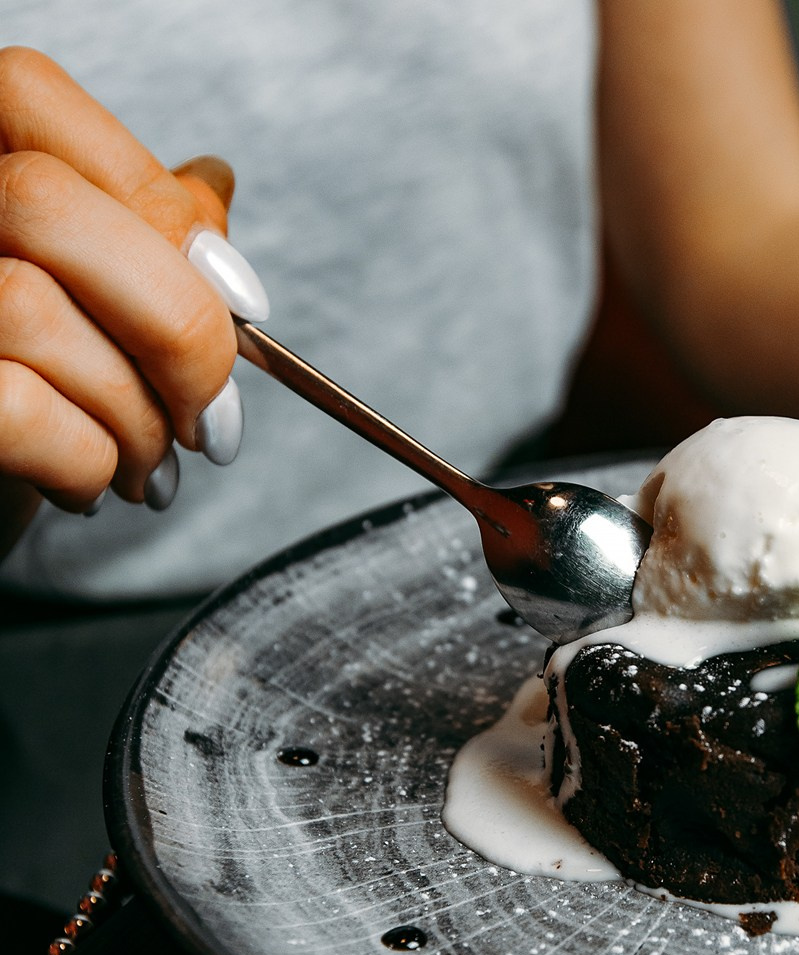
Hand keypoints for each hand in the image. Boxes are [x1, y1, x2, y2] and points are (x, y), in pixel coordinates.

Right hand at [0, 47, 267, 556]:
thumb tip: (211, 186)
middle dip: (171, 325)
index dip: (160, 202)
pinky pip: (15, 406)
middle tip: (209, 411)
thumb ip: (138, 236)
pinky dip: (87, 462)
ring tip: (151, 462)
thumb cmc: (29, 390)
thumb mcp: (87, 302)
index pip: (34, 98)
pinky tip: (92, 484)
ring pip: (31, 311)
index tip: (246, 303)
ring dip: (137, 418)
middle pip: (41, 201)